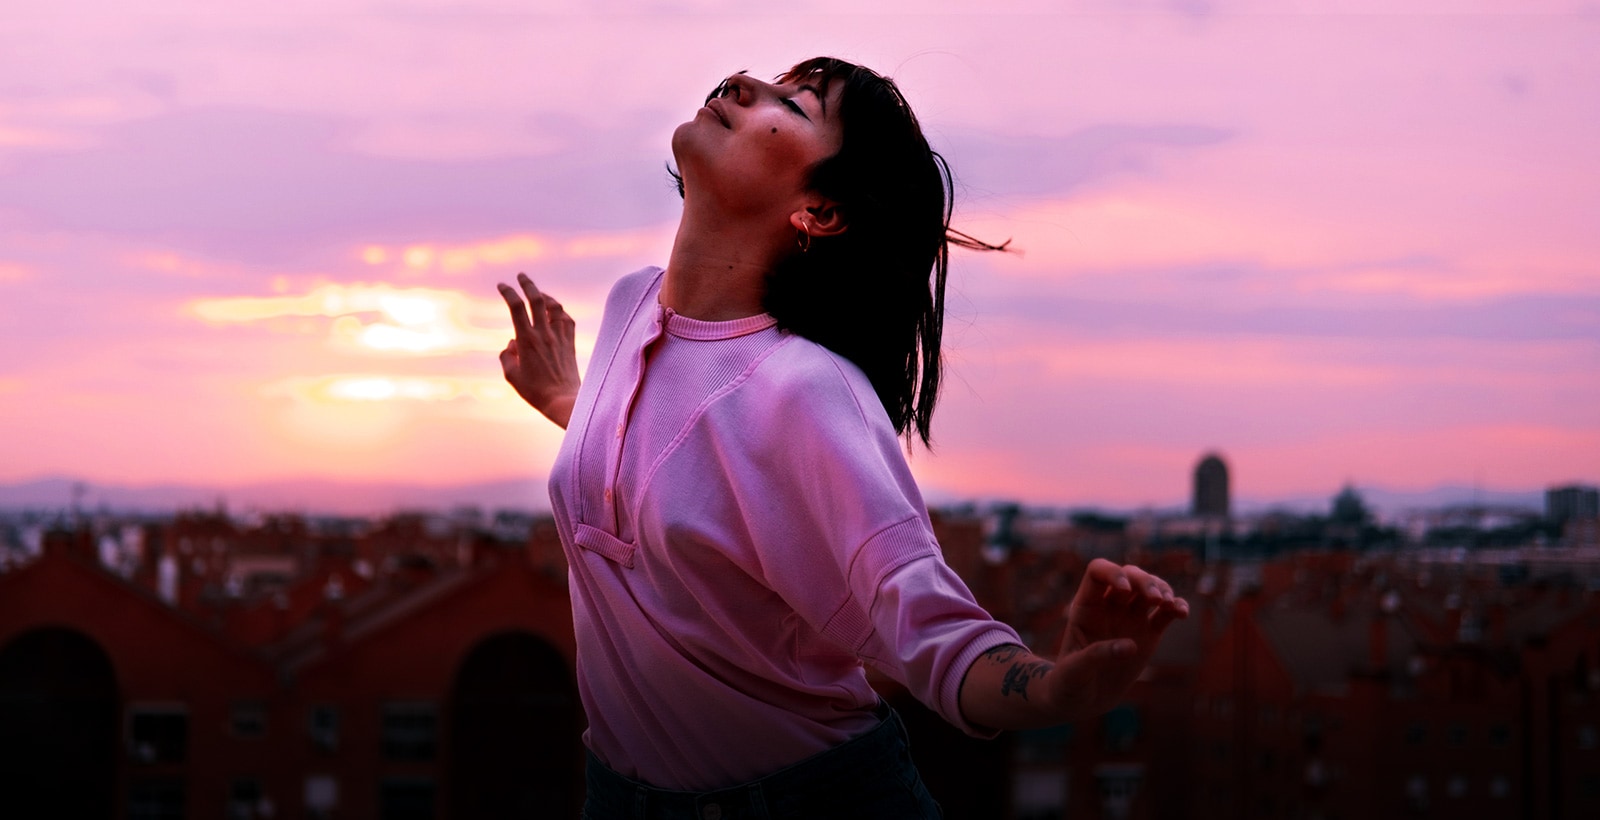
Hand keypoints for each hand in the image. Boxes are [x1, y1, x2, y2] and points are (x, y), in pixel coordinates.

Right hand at [497, 273, 579, 428]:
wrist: (564, 401)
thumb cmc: (535, 392)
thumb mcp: (512, 376)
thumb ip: (507, 356)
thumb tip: (511, 343)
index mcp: (527, 340)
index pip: (516, 307)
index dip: (508, 292)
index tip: (502, 286)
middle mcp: (544, 334)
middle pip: (537, 299)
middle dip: (528, 284)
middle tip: (521, 276)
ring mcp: (560, 337)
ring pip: (554, 306)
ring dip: (545, 295)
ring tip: (538, 293)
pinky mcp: (570, 343)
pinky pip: (567, 320)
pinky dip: (559, 311)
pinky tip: (555, 311)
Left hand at [1042, 558, 1188, 719]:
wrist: (1080, 700)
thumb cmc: (1068, 683)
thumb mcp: (1074, 672)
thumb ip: (1096, 656)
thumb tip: (1130, 646)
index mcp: (1086, 607)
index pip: (1097, 572)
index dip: (1113, 572)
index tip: (1125, 589)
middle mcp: (1109, 607)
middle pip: (1129, 575)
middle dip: (1144, 581)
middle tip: (1156, 599)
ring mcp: (1130, 619)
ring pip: (1149, 589)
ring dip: (1163, 589)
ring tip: (1170, 605)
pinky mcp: (1147, 635)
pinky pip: (1165, 614)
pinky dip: (1176, 608)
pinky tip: (1182, 613)